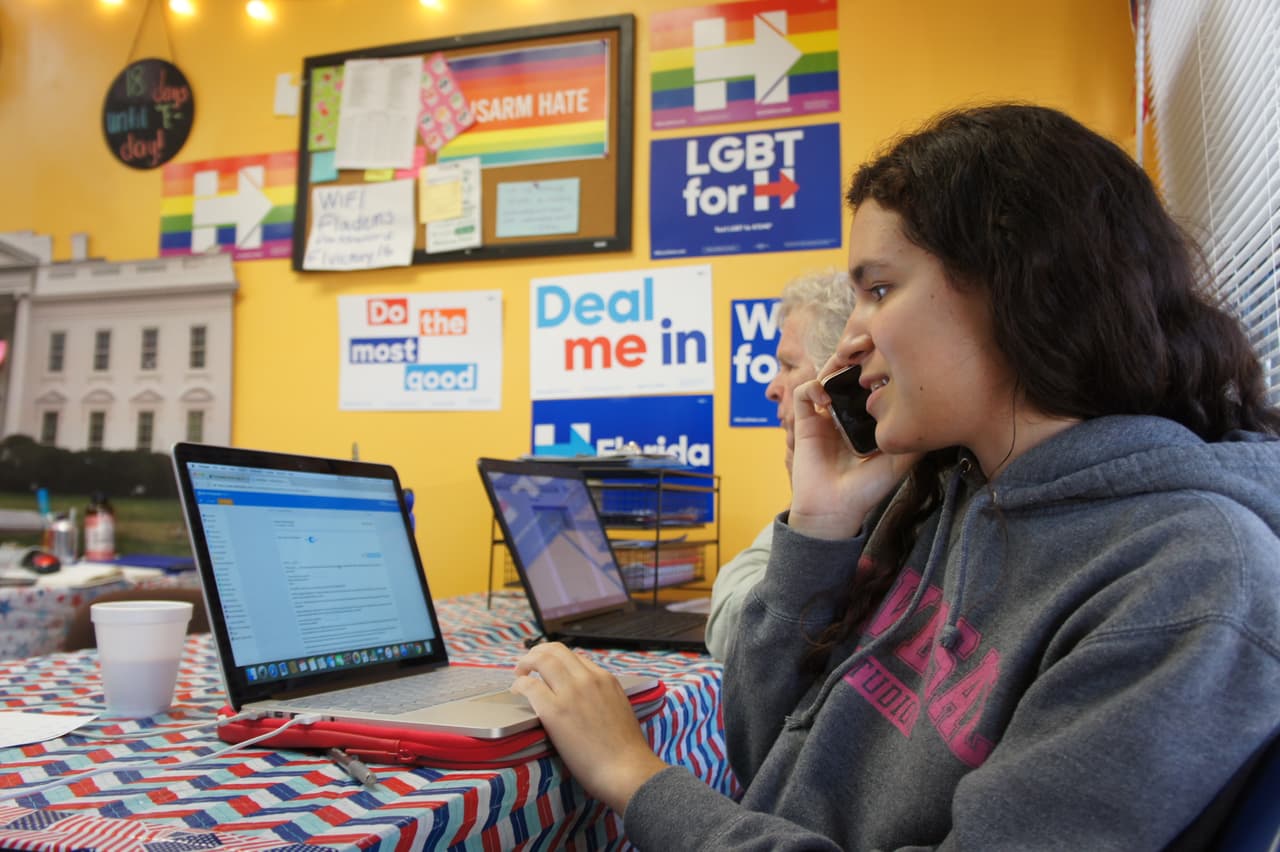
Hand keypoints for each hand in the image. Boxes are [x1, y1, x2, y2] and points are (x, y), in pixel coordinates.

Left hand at [512, 643, 667, 813]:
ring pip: (542, 659)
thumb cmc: (625, 751)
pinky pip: (529, 686)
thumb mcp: (621, 710)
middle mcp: (588, 679)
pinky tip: (516, 692)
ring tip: (519, 674)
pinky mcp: (555, 710)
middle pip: (556, 650)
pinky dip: (519, 685)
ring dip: (526, 663)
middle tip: (528, 664)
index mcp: (606, 679)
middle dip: (538, 653)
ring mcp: (571, 692)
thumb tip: (589, 703)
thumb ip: (603, 698)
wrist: (626, 770)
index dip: (558, 661)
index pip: (576, 658)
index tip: (549, 670)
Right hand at [787, 339, 920, 539]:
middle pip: (849, 366)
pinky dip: (814, 386)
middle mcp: (847, 410)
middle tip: (870, 341)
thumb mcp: (902, 460)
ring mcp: (825, 414)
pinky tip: (827, 398)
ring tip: (849, 356)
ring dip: (836, 359)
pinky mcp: (804, 422)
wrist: (836, 510)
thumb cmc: (868, 489)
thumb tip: (941, 410)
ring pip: (826, 372)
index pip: (873, 376)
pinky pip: (804, 392)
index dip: (879, 359)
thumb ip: (917, 436)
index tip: (893, 351)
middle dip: (857, 348)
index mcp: (868, 415)